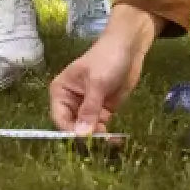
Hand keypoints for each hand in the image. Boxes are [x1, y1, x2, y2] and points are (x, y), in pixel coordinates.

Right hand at [49, 5, 157, 131]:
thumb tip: (80, 135)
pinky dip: (107, 134)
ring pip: (87, 130)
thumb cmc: (107, 59)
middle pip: (73, 127)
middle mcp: (71, 102)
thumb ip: (89, 109)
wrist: (129, 46)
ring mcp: (87, 107)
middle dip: (85, 137)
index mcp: (61, 92)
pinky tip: (116, 139)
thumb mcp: (97, 83)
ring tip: (112, 141)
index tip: (86, 140)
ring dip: (98, 138)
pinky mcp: (102, 110)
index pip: (60, 119)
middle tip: (101, 143)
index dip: (71, 131)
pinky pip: (101, 127)